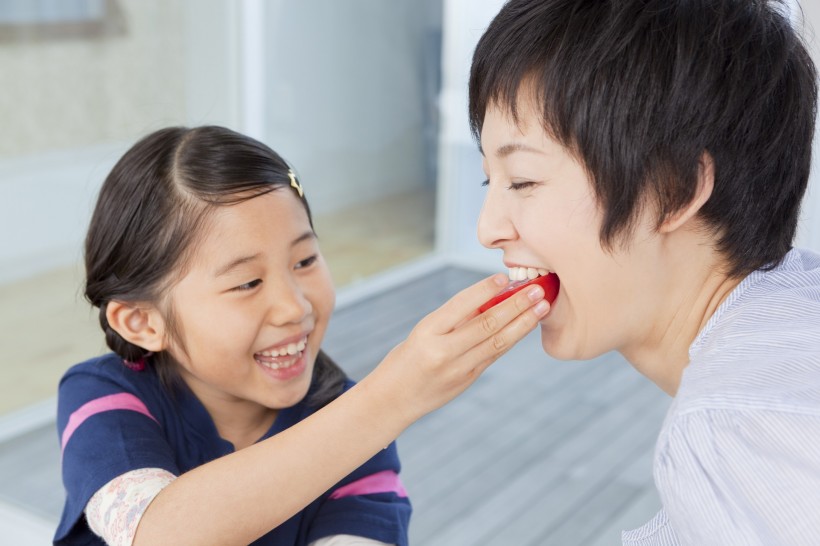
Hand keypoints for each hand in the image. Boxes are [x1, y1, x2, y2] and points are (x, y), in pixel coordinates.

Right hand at [367, 274, 549, 423]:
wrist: (393, 398)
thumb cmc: (407, 357)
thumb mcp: (423, 331)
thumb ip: (455, 318)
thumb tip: (491, 295)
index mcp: (427, 332)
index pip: (461, 305)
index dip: (485, 290)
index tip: (504, 277)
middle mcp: (444, 351)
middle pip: (487, 324)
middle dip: (516, 305)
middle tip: (537, 290)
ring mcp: (458, 369)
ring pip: (498, 342)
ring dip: (523, 322)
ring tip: (541, 307)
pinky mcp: (468, 380)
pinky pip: (494, 354)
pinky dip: (512, 337)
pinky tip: (526, 325)